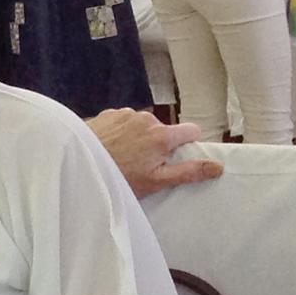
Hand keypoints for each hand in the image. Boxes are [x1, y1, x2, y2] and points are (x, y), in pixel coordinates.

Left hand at [85, 110, 224, 198]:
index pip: (191, 130)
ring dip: (137, 137)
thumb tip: (218, 166)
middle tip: (142, 164)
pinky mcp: (107, 114)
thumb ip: (188, 171)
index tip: (177, 156)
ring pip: (141, 125)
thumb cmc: (118, 176)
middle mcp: (145, 118)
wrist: (77, 166)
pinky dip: (120, 132)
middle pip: (163, 129)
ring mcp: (124, 113)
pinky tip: (109, 147)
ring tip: (122, 156)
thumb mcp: (156, 180)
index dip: (187, 143)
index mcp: (162, 135)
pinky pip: (122, 121)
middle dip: (157, 143)